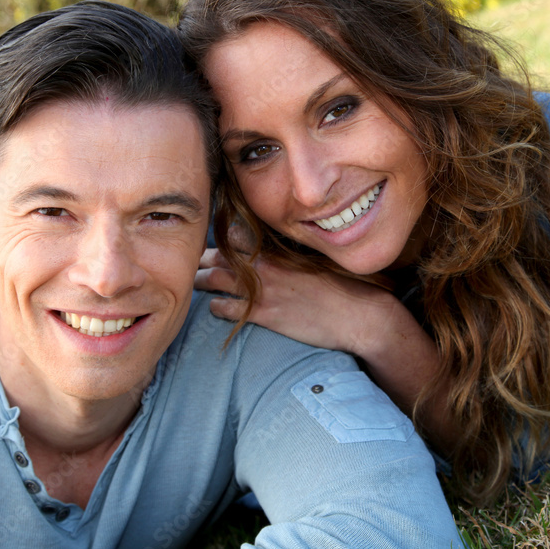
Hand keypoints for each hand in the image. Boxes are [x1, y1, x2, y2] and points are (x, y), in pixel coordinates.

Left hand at [195, 248, 404, 355]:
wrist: (358, 314)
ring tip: (194, 282)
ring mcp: (262, 290)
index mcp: (278, 249)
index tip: (211, 242)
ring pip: (214, 279)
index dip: (219, 237)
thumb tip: (272, 249)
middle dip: (201, 258)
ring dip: (201, 280)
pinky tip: (215, 307)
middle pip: (218, 255)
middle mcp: (265, 265)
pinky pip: (225, 308)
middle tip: (191, 261)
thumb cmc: (341, 286)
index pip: (235, 234)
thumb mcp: (314, 260)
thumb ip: (288, 253)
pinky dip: (215, 307)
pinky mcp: (263, 314)